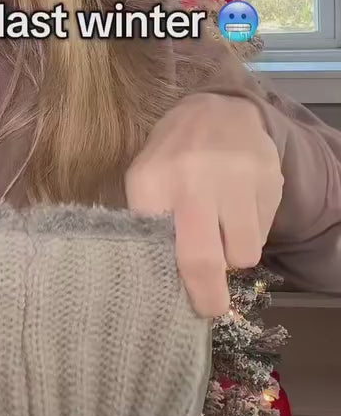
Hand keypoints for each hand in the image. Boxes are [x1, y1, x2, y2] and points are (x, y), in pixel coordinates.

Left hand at [124, 92, 283, 316]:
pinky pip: (264, 231)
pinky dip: (253, 231)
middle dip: (208, 295)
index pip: (158, 247)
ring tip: (224, 234)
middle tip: (211, 306)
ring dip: (235, 255)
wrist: (219, 109)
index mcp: (151, 181)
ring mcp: (234, 177)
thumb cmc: (173, 156)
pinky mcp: (268, 178)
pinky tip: (240, 208)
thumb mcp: (146, 181)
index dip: (175, 284)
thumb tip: (162, 280)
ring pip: (244, 253)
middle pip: (203, 259)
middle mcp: (192, 178)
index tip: (185, 304)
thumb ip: (150, 223)